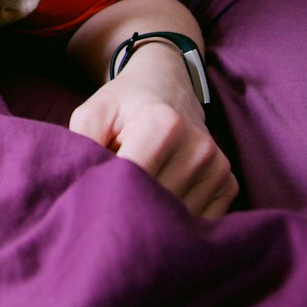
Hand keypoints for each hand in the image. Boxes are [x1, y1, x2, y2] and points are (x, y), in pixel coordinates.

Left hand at [69, 47, 238, 219]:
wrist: (167, 84)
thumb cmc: (124, 104)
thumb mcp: (92, 114)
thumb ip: (81, 147)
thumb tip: (78, 188)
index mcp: (162, 124)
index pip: (132, 181)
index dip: (107, 196)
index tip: (92, 200)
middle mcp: (197, 146)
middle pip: (156, 205)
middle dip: (129, 211)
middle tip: (111, 204)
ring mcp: (217, 166)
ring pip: (178, 220)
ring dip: (154, 219)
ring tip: (137, 196)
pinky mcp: (228, 182)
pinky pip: (200, 222)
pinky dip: (177, 222)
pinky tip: (162, 202)